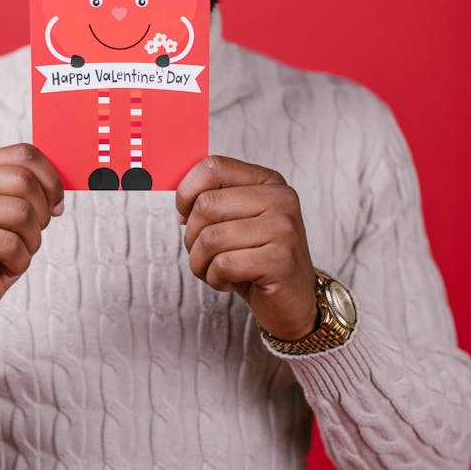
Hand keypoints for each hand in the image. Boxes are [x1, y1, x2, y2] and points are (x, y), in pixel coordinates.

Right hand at [0, 143, 63, 334]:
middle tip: (31, 236)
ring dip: (30, 241)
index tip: (55, 205)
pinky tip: (3, 266)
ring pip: (20, 212)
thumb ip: (30, 189)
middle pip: (23, 181)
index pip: (24, 154)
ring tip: (14, 253)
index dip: (51, 181)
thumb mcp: (12, 214)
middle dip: (40, 214)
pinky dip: (19, 261)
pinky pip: (9, 243)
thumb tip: (64, 180)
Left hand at [176, 155, 317, 341]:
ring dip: (201, 263)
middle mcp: (281, 199)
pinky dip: (215, 279)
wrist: (290, 302)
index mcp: (268, 182)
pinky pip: (223, 264)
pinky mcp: (281, 261)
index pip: (214, 167)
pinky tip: (230, 282)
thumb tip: (180, 203)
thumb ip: (212, 201)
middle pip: (206, 205)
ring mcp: (284, 228)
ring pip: (210, 238)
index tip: (184, 215)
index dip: (186, 192)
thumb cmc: (255, 260)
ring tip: (217, 270)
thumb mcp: (234, 223)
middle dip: (191, 237)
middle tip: (204, 254)